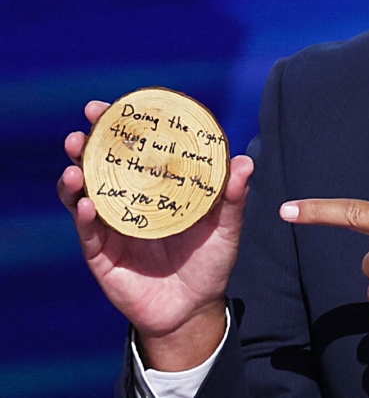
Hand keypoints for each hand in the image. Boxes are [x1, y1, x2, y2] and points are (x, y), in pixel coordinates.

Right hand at [58, 100, 253, 370]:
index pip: (135, 150)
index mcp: (156, 187)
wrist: (194, 309)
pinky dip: (86, 215)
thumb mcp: (226, 228)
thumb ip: (233, 197)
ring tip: (76, 163)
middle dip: (89, 142)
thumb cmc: (211, 262)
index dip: (122, 127)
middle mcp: (129, 201)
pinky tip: (89, 204)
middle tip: (87, 124)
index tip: (114, 105)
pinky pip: (88, 231)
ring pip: (84, 194)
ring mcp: (112, 226)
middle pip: (101, 164)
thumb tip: (245, 160)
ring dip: (76, 175)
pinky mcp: (101, 254)